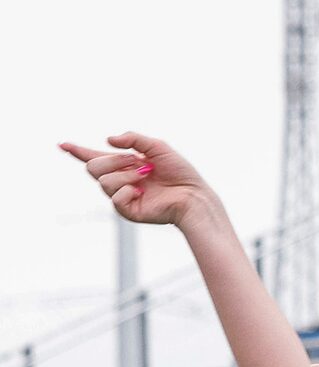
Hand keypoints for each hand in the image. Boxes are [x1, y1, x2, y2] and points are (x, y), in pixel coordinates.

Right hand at [62, 133, 214, 227]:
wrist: (193, 195)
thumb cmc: (180, 172)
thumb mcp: (157, 147)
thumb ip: (133, 139)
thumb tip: (107, 140)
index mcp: (124, 165)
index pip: (94, 157)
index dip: (77, 151)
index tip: (62, 144)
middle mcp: (120, 180)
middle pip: (92, 167)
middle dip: (113, 161)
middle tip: (138, 163)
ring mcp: (122, 196)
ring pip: (103, 181)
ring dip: (126, 175)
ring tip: (146, 177)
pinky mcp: (128, 211)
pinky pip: (114, 198)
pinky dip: (127, 190)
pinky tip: (142, 192)